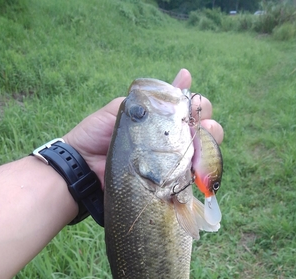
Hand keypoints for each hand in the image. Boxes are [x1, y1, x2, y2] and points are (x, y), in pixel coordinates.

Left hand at [63, 69, 223, 188]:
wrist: (84, 167)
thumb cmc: (96, 136)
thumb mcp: (121, 109)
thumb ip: (148, 99)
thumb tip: (183, 77)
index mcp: (158, 123)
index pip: (185, 110)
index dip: (195, 103)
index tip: (193, 100)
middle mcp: (168, 142)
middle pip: (199, 128)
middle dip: (206, 120)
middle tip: (200, 120)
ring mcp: (170, 164)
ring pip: (202, 151)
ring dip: (211, 139)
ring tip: (207, 133)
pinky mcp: (169, 184)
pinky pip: (192, 177)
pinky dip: (203, 167)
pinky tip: (203, 159)